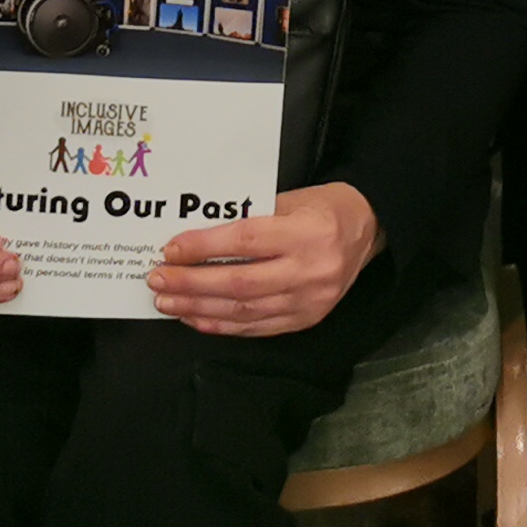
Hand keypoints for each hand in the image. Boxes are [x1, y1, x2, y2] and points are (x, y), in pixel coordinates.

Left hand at [151, 182, 381, 335]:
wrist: (368, 228)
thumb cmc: (323, 208)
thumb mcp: (290, 199)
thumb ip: (249, 219)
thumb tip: (195, 238)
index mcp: (307, 232)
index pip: (245, 242)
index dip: (203, 248)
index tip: (171, 250)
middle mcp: (310, 270)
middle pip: (238, 283)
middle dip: (191, 283)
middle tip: (158, 280)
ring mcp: (310, 300)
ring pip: (244, 311)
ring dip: (199, 307)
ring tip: (168, 301)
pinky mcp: (307, 319)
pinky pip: (257, 327)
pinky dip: (223, 325)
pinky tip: (198, 317)